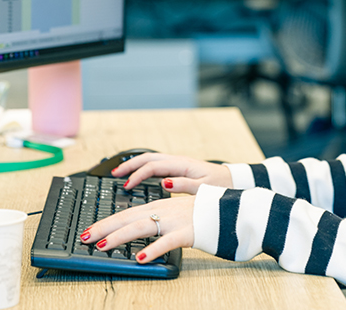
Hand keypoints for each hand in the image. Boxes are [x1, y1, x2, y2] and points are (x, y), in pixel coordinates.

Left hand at [80, 196, 194, 262]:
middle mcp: (164, 210)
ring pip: (142, 226)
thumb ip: (159, 220)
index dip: (106, 222)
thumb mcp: (178, 214)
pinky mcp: (188, 232)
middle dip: (104, 227)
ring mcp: (175, 220)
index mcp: (160, 206)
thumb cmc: (205, 214)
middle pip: (128, 217)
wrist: (231, 210)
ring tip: (102, 246)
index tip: (89, 231)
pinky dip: (153, 249)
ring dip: (119, 236)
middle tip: (84, 237)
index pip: (127, 213)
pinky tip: (141, 258)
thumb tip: (140, 230)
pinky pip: (167, 242)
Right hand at [110, 152, 232, 193]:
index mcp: (182, 164)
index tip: (126, 186)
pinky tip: (137, 178)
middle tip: (113, 173)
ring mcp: (177, 164)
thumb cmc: (220, 185)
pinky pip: (156, 166)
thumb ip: (183, 185)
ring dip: (134, 165)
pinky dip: (143, 169)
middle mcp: (177, 161)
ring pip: (150, 160)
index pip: (152, 166)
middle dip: (129, 164)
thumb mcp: (202, 187)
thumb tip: (164, 183)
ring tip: (119, 174)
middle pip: (147, 158)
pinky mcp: (178, 169)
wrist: (232, 180)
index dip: (137, 175)